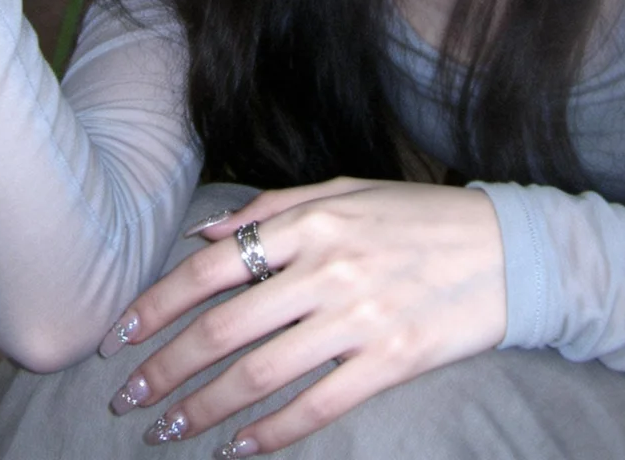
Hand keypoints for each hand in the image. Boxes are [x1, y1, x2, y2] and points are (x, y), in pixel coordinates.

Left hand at [103, 177, 505, 452]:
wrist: (506, 249)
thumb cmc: (416, 216)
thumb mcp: (345, 190)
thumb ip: (272, 208)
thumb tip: (203, 232)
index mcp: (312, 221)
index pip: (211, 267)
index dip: (157, 306)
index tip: (119, 338)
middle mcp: (328, 268)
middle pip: (224, 329)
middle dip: (166, 368)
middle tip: (126, 398)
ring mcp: (360, 317)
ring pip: (260, 374)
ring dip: (205, 408)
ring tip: (169, 430)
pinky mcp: (391, 362)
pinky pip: (316, 406)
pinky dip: (270, 434)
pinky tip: (239, 450)